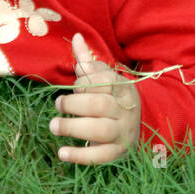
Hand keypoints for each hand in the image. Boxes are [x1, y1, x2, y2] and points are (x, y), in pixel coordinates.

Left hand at [50, 32, 141, 164]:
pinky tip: (61, 153)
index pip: (104, 81)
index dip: (86, 81)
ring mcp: (122, 132)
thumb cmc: (113, 99)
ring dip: (73, 127)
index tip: (74, 85)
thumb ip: (89, 62)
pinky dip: (80, 156)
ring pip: (100, 130)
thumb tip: (77, 37)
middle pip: (100, 104)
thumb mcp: (105, 80)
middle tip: (57, 104)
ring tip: (53, 126)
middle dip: (74, 104)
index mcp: (122, 88)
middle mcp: (125, 109)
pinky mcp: (118, 152)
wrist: (141, 126)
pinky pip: (101, 156)